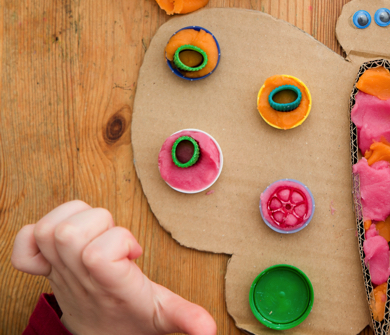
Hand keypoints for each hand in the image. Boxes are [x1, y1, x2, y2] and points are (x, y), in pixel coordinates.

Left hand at [11, 200, 215, 334]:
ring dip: (74, 218)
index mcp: (110, 285)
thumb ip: (186, 318)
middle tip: (113, 240)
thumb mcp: (164, 317)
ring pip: (50, 227)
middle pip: (69, 233)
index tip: (134, 255)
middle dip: (98, 223)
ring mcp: (58, 269)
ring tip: (95, 233)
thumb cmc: (131, 318)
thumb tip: (209, 330)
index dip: (119, 242)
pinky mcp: (44, 265)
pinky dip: (38, 233)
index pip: (97, 254)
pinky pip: (26, 240)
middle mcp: (79, 275)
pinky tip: (62, 240)